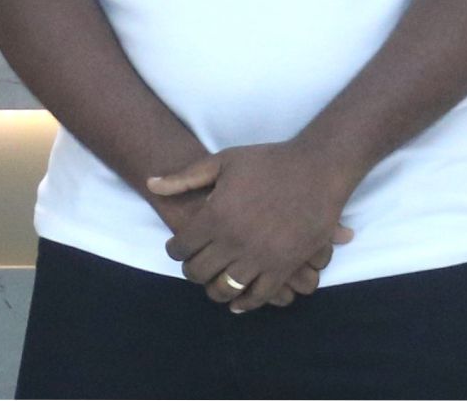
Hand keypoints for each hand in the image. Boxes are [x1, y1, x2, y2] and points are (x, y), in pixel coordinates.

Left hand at [149, 143, 356, 311]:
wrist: (315, 171)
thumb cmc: (267, 162)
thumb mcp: (221, 162)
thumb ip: (184, 178)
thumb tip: (150, 183)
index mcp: (215, 216)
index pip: (182, 247)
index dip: (174, 250)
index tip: (176, 249)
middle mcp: (234, 242)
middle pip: (199, 272)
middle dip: (191, 270)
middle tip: (192, 266)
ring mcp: (260, 258)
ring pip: (226, 289)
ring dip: (214, 290)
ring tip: (212, 283)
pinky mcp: (284, 268)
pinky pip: (259, 296)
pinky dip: (245, 304)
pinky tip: (237, 302)